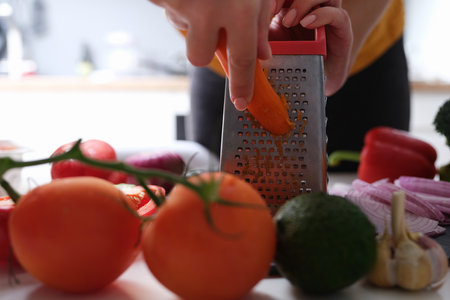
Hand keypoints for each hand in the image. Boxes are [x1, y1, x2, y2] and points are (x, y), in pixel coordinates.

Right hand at [149, 0, 272, 109]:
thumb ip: (261, 20)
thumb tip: (262, 55)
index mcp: (240, 9)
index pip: (242, 60)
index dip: (242, 84)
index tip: (242, 102)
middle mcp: (210, 10)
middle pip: (199, 57)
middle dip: (203, 48)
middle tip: (209, 21)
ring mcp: (183, 4)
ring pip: (183, 33)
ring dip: (190, 21)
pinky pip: (169, 12)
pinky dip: (177, 4)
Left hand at [271, 0, 352, 95]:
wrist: (317, 80)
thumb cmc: (294, 60)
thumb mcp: (272, 44)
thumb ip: (262, 32)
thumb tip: (247, 29)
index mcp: (293, 4)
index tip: (266, 7)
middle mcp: (313, 6)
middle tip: (273, 10)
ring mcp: (329, 14)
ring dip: (303, 2)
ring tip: (289, 21)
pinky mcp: (342, 30)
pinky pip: (337, 14)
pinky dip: (322, 15)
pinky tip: (306, 23)